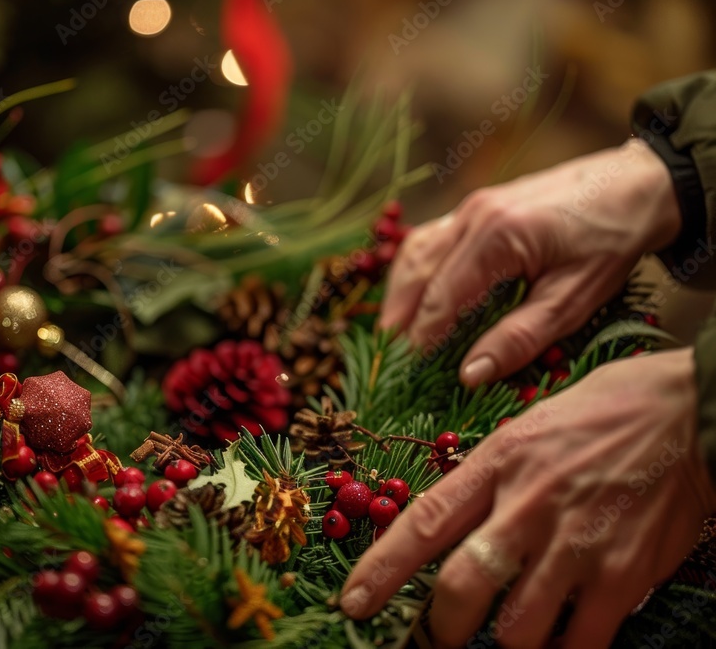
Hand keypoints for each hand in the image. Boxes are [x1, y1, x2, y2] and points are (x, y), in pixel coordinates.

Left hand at [340, 349, 715, 647]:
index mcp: (498, 462)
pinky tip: (559, 642)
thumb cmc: (610, 410)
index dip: (381, 569)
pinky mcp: (623, 575)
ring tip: (507, 635)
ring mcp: (576, 544)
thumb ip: (492, 475)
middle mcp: (528, 506)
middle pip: (462, 589)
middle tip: (440, 636)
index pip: (424, 523)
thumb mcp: (531, 424)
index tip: (352, 601)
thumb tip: (458, 520)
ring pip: (517, 629)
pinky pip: (579, 643)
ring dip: (505, 642)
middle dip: (442, 627)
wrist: (693, 411)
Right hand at [381, 139, 680, 386]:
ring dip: (400, 292)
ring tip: (393, 331)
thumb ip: (519, 337)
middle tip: (390, 357)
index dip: (423, 338)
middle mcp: (474, 216)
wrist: (638, 184)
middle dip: (401, 317)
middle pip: (417, 271)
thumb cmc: (613, 242)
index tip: (412, 372)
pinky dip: (415, 268)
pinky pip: (431, 238)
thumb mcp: (575, 299)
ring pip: (417, 251)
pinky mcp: (477, 205)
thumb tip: (469, 374)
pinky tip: (414, 293)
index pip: (442, 297)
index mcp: (498, 237)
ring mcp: (472, 206)